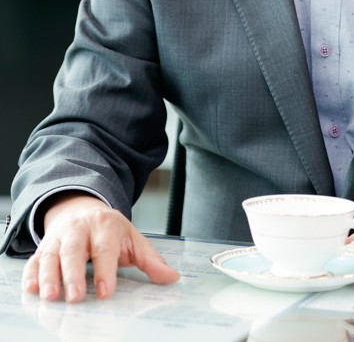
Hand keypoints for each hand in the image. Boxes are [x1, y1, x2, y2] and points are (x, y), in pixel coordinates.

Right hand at [21, 192, 179, 302]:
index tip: (105, 292)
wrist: (83, 209)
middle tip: (75, 296)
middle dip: (73, 274)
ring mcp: (59, 237)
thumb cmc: (110, 231)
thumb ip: (151, 260)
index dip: (105, 270)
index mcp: (105, 226)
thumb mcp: (133, 240)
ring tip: (51, 296)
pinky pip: (34, 259)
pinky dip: (31, 274)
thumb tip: (171, 277)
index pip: (105, 248)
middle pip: (74, 250)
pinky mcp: (44, 246)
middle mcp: (79, 229)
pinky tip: (31, 288)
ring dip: (49, 275)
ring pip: (51, 255)